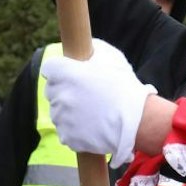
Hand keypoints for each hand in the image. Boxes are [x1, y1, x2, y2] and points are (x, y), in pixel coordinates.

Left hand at [42, 40, 155, 159]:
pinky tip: (92, 127)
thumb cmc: (124, 86)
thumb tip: (83, 49)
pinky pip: (66, 132)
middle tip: (85, 95)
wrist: (136, 120)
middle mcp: (57, 94)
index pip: (49, 69)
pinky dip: (75, 131)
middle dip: (65, 91)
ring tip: (92, 113)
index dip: (60, 71)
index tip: (70, 75)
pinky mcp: (67, 137)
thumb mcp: (111, 56)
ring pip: (58, 113)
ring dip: (69, 112)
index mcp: (64, 72)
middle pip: (52, 91)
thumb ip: (91, 49)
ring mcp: (61, 118)